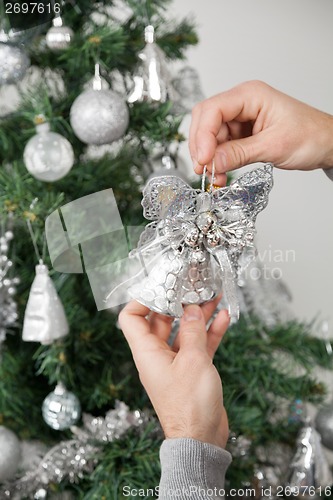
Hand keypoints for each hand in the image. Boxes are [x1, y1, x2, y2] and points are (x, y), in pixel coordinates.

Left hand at [119, 297, 229, 447]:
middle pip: (162, 320)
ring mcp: (175, 363)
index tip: (161, 287)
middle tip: (192, 287)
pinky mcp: (192, 370)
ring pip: (184, 331)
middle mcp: (158, 356)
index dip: (142, 300)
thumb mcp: (193, 360)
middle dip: (177, 303)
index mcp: (147, 352)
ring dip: (198, 315)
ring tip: (213, 296)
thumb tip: (191, 308)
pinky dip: (210, 332)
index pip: (132, 318)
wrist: (202, 439)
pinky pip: (199, 345)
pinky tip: (223, 318)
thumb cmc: (190, 405)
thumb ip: (193, 331)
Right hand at [190, 80, 332, 183]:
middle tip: (204, 170)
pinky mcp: (241, 133)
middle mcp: (242, 103)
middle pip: (206, 121)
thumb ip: (239, 153)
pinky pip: (220, 146)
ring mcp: (240, 118)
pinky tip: (220, 173)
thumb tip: (212, 162)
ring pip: (210, 136)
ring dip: (209, 158)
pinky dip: (217, 161)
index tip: (204, 160)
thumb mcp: (274, 146)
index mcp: (251, 95)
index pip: (213, 110)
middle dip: (201, 147)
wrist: (326, 144)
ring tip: (215, 177)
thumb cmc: (311, 135)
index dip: (203, 135)